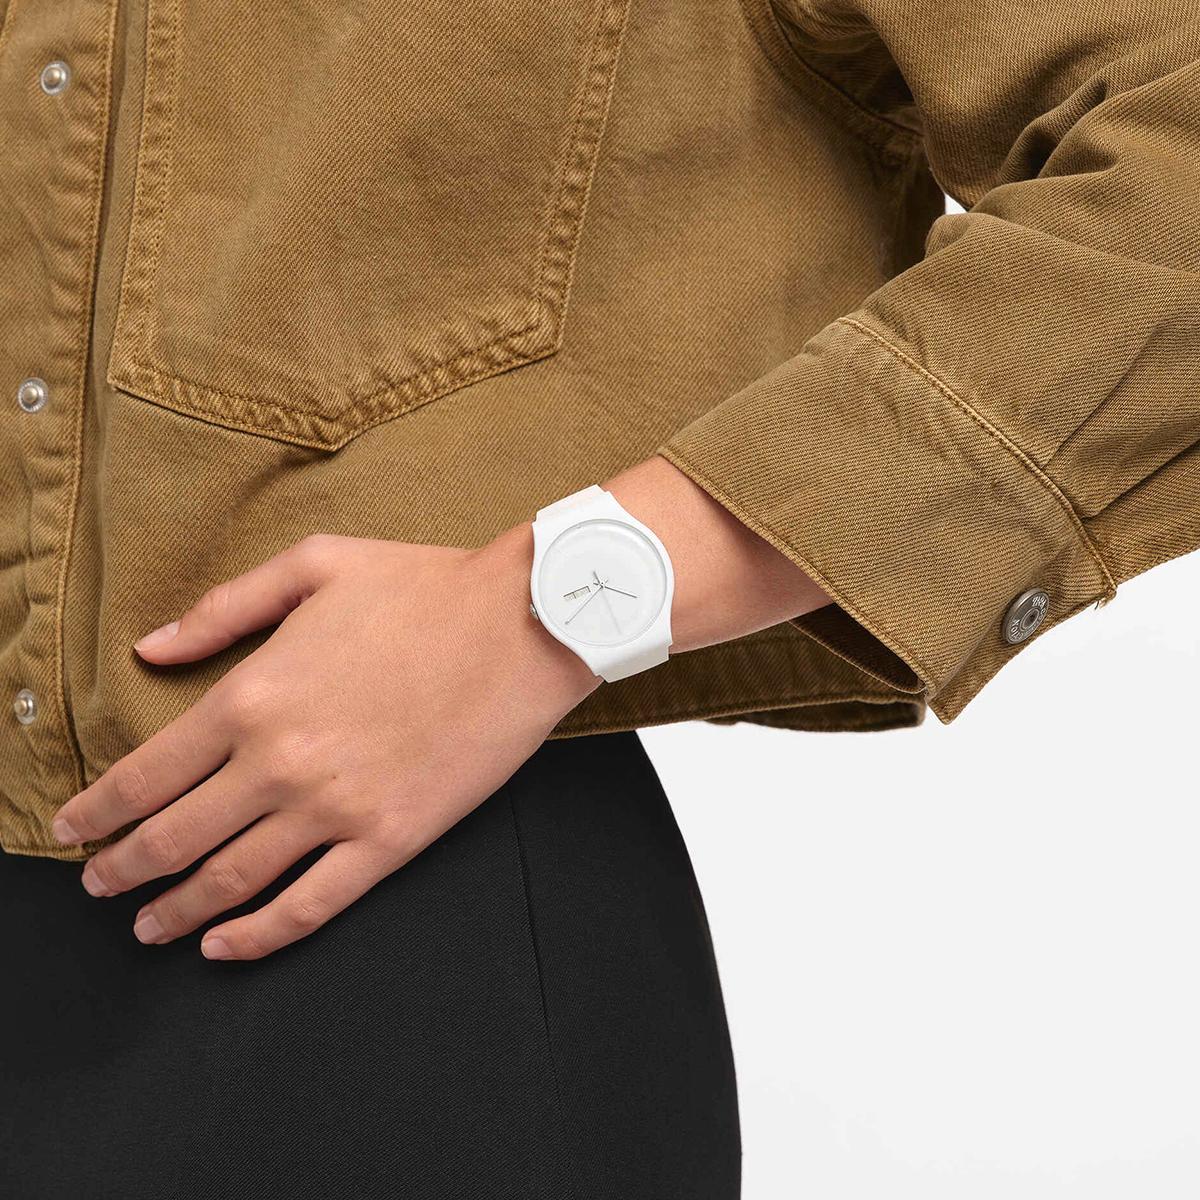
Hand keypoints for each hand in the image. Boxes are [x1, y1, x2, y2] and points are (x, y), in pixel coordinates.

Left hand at [50, 528, 597, 959]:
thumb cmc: (423, 587)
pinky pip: (309, 905)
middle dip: (122, 868)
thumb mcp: (314, 565)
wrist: (524, 623)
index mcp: (254, 695)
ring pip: (230, 881)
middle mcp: (279, 763)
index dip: (97, 810)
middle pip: (174, 837)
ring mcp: (335, 809)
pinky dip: (257, 937)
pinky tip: (225, 946)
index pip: (146, 774)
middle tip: (98, 883)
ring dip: (176, 911)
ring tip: (147, 926)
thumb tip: (151, 648)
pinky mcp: (390, 839)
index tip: (72, 829)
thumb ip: (223, 608)